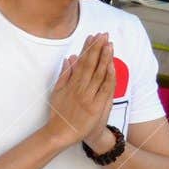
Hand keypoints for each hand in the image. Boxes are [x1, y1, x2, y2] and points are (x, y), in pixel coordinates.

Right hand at [44, 33, 115, 149]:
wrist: (62, 133)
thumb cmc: (59, 114)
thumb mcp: (57, 92)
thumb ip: (64, 75)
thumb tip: (69, 58)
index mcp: (70, 84)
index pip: (81, 62)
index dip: (88, 48)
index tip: (93, 36)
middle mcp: (80, 88)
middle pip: (91, 65)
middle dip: (98, 49)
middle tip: (104, 35)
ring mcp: (89, 97)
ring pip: (99, 74)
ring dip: (105, 58)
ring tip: (109, 44)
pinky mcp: (96, 106)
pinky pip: (104, 89)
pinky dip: (108, 76)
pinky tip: (111, 65)